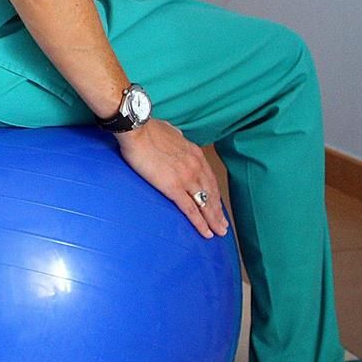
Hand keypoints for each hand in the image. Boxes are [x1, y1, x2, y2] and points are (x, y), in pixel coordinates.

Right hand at [115, 118, 228, 237]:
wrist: (137, 129)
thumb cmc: (148, 129)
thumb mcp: (170, 131)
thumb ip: (176, 138)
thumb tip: (175, 137)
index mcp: (195, 154)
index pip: (210, 179)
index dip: (215, 194)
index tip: (218, 204)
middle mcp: (196, 167)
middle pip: (211, 194)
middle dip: (218, 211)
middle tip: (223, 225)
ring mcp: (186, 178)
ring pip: (205, 204)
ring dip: (214, 220)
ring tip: (219, 232)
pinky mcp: (174, 188)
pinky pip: (191, 209)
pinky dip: (200, 223)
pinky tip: (206, 232)